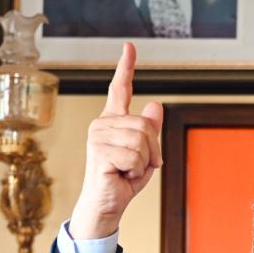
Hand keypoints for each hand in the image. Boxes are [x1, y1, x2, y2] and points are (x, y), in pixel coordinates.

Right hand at [67, 42, 163, 240]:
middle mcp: (102, 124)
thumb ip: (149, 131)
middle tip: (139, 166)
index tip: (129, 47)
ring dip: (144, 162)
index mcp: (113, 121)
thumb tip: (155, 105)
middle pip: (145, 126)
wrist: (106, 206)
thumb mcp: (144, 154)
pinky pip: (135, 157)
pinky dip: (136, 172)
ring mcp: (98, 137)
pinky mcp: (99, 152)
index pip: (120, 89)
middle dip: (152, 151)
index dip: (126, 67)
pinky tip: (120, 175)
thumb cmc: (121, 180)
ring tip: (127, 171)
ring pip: (142, 141)